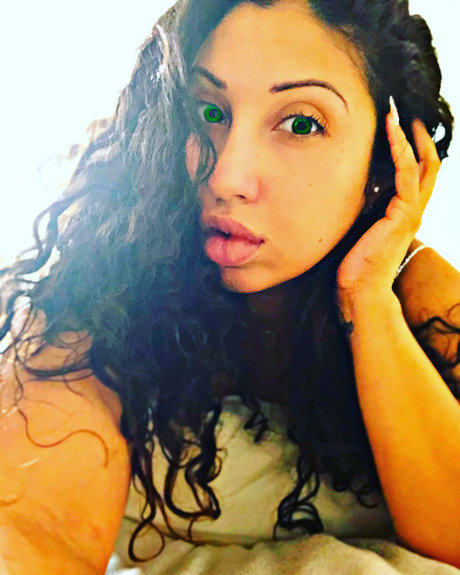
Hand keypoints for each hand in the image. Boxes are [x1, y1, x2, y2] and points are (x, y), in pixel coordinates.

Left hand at [336, 98, 440, 299]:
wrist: (360, 288)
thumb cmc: (356, 263)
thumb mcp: (360, 227)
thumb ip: (364, 207)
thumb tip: (350, 186)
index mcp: (403, 213)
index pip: (417, 174)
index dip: (412, 149)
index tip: (398, 127)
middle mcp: (413, 210)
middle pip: (429, 165)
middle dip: (420, 137)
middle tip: (407, 113)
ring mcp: (412, 212)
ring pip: (422, 164)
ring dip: (410, 136)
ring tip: (398, 113)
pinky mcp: (404, 213)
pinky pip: (407, 173)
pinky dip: (401, 149)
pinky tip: (392, 130)